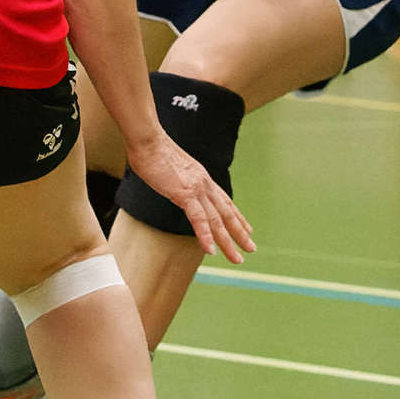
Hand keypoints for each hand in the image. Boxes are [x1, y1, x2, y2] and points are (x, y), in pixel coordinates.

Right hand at [123, 132, 253, 262]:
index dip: (237, 216)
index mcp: (203, 178)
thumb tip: (177, 185)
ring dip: (228, 241)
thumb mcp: (173, 169)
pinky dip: (206, 236)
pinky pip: (198, 219)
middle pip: (226, 214)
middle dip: (239, 233)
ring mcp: (197, 189)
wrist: (148, 140)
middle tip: (251, 249)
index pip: (225, 201)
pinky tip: (211, 250)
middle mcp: (205, 184)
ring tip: (237, 258)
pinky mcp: (184, 193)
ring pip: (217, 220)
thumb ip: (180, 180)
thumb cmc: (154, 152)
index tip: (247, 228)